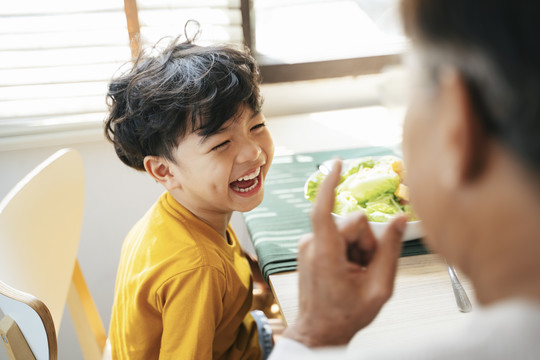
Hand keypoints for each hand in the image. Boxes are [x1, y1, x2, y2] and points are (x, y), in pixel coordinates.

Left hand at [282, 159, 406, 346]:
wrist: (320, 330)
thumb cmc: (345, 315)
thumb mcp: (379, 288)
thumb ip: (391, 251)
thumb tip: (400, 220)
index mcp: (325, 254)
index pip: (323, 210)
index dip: (330, 184)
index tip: (338, 163)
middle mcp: (312, 244)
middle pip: (353, 222)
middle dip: (367, 241)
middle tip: (365, 269)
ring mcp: (308, 245)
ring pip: (346, 228)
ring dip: (357, 247)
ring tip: (355, 273)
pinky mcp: (310, 246)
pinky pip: (337, 235)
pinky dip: (347, 249)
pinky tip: (346, 269)